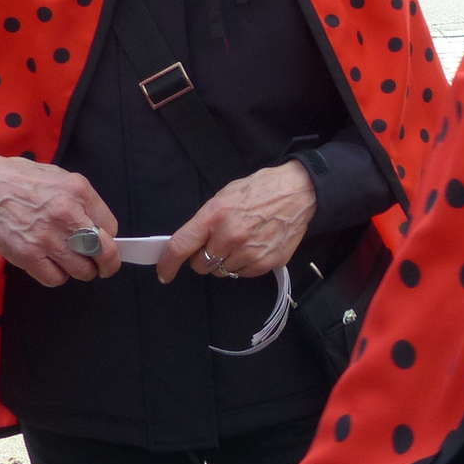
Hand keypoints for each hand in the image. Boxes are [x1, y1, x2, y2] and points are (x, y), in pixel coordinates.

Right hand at [0, 150, 120, 286]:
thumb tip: (99, 228)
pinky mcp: (27, 256)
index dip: (108, 238)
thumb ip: (82, 201)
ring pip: (82, 271)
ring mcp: (47, 237)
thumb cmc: (19, 180)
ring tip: (70, 263)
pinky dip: (56, 276)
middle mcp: (67, 214)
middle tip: (102, 267)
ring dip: (80, 271)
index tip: (102, 243)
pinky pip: (55, 279)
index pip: (110, 227)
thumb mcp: (59, 177)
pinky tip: (50, 265)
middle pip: (103, 252)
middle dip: (106, 264)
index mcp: (78, 191)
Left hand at [157, 160, 316, 282]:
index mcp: (215, 215)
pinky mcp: (266, 263)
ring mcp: (249, 252)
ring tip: (241, 241)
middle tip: (218, 242)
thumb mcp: (224, 196)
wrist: (299, 192)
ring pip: (222, 272)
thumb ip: (205, 221)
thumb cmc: (260, 190)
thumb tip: (190, 244)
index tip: (164, 272)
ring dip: (225, 261)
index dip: (168, 263)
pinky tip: (254, 246)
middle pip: (201, 265)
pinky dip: (244, 264)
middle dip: (204, 256)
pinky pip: (242, 274)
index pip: (181, 246)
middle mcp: (230, 237)